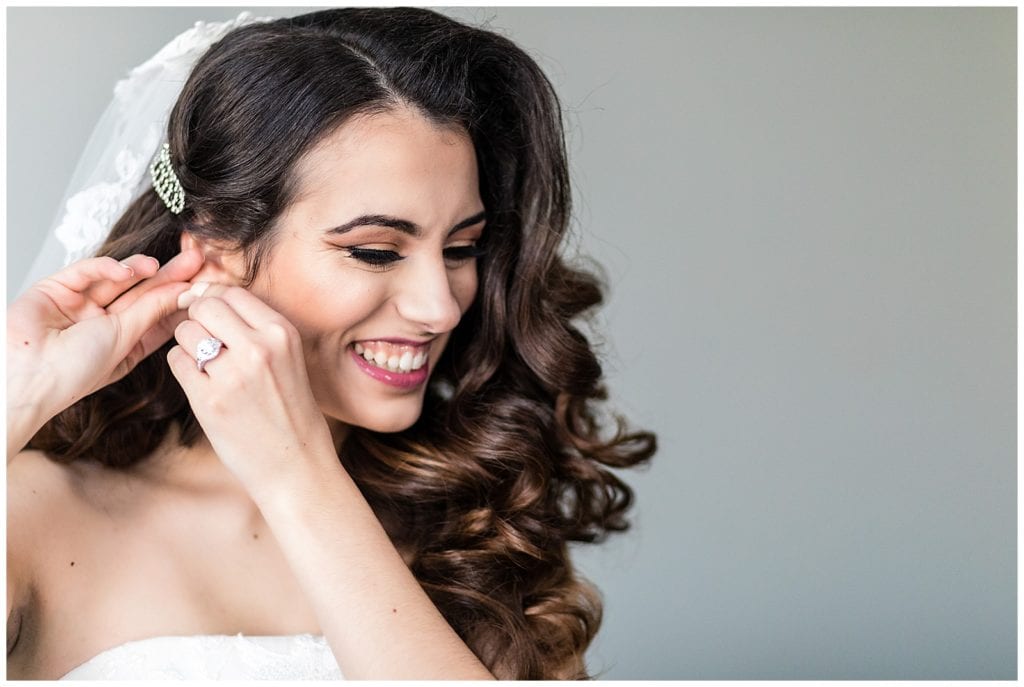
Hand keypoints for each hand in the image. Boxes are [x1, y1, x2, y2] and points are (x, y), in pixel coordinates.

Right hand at [7, 249, 203, 439]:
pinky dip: (108, 267)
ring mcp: (80, 305)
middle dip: (169, 277)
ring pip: (117, 279)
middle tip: (196, 260)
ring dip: (141, 270)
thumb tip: (184, 291)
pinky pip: (87, 271)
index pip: (158, 315)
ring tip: (159, 265)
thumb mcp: (125, 340)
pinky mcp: (56, 288)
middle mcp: (102, 323)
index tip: (206, 285)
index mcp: (121, 343)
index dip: (180, 299)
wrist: (27, 377)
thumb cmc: (73, 372)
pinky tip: (128, 270)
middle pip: (142, 294)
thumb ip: (152, 311)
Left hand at [166, 283, 336, 501]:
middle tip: (206, 341)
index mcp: (282, 333)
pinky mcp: (209, 401)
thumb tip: (206, 296)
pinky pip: (177, 362)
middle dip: (198, 320)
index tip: (212, 317)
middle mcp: (259, 348)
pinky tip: (201, 385)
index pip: (232, 292)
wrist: (295, 464)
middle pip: (205, 306)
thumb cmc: (290, 410)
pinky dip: (183, 369)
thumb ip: (256, 328)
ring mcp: (233, 375)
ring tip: (206, 367)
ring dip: (188, 345)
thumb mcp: (288, 358)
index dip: (215, 301)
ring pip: (185, 332)